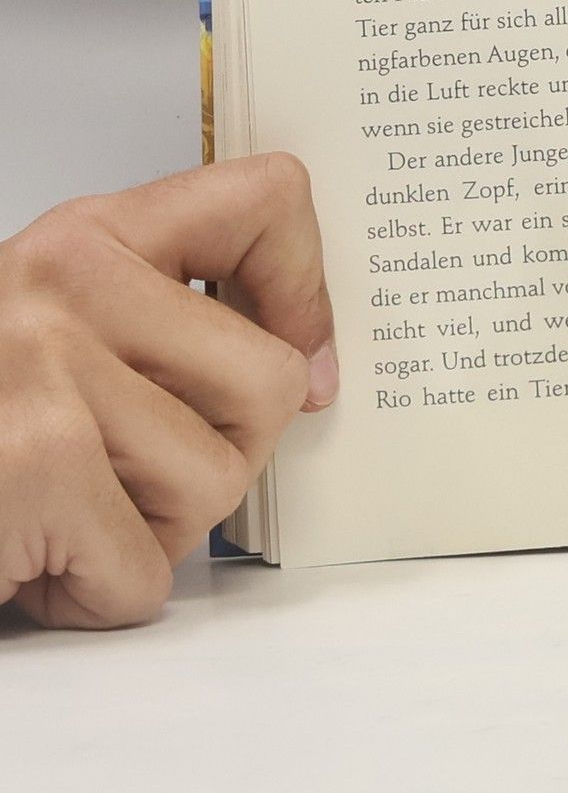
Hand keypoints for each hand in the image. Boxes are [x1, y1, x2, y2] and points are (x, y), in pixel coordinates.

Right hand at [0, 156, 334, 628]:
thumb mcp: (56, 341)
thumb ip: (165, 328)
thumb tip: (314, 372)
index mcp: (85, 240)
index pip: (266, 198)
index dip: (307, 291)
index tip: (302, 355)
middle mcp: (64, 285)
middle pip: (271, 380)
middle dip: (217, 458)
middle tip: (123, 475)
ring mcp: (45, 367)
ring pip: (218, 481)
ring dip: (147, 535)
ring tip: (59, 516)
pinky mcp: (35, 461)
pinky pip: (145, 569)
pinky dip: (94, 594)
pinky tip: (26, 561)